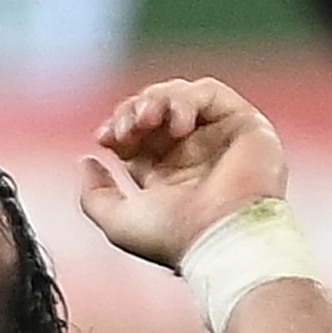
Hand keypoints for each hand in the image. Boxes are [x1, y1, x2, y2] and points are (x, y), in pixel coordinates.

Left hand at [79, 77, 290, 269]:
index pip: (137, 133)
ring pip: (179, 95)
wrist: (223, 240)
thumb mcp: (119, 222)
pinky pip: (210, 92)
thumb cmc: (176, 238)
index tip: (104, 138)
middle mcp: (194, 154)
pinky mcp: (244, 124)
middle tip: (127, 128)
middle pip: (154, 109)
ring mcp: (219, 138)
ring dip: (156, 100)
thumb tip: (87, 161)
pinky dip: (187, 99)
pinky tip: (179, 126)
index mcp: (167, 175)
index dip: (118, 126)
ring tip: (149, 120)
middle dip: (132, 111)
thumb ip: (94, 195)